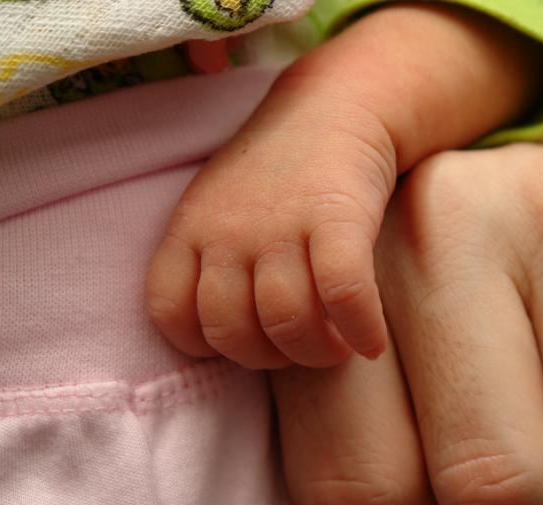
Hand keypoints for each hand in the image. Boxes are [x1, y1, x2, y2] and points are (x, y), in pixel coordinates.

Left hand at [144, 3, 542, 368]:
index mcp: (189, 228)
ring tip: (336, 347)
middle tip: (299, 348)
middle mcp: (227, 229)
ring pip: (286, 322)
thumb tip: (227, 340)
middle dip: (270, 359)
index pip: (170, 313)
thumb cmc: (280, 173)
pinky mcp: (337, 218)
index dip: (207, 345)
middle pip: (232, 332)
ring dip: (315, 353)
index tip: (246, 340)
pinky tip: (371, 343)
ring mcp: (281, 224)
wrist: (337, 106)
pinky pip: (343, 295)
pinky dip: (360, 330)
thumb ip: (209, 263)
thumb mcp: (219, 207)